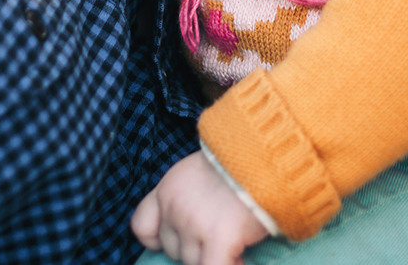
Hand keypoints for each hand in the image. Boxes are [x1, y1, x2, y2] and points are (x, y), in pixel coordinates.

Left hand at [131, 151, 269, 264]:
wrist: (265, 153)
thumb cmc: (240, 161)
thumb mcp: (200, 170)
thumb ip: (187, 196)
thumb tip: (196, 224)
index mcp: (167, 189)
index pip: (142, 227)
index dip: (159, 240)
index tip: (181, 240)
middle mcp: (174, 208)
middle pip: (173, 249)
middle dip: (196, 248)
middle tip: (219, 238)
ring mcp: (193, 224)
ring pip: (192, 262)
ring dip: (213, 258)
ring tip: (235, 247)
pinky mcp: (218, 238)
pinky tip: (239, 259)